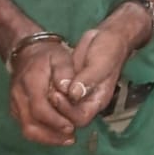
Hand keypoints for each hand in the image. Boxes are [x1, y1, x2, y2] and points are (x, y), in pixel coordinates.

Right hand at [9, 40, 76, 145]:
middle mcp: (18, 95)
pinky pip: (26, 127)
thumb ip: (65, 72)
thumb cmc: (47, 55)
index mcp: (30, 82)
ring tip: (66, 139)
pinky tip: (57, 134)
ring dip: (47, 138)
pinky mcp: (16, 109)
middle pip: (30, 125)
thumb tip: (68, 91)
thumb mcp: (61, 57)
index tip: (71, 127)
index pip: (39, 109)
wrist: (27, 51)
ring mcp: (15, 104)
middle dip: (52, 136)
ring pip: (27, 129)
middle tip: (71, 138)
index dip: (55, 121)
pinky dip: (42, 134)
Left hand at [54, 5, 150, 128]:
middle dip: (55, 108)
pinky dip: (49, 89)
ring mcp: (76, 92)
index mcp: (97, 101)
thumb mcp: (101, 63)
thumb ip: (88, 79)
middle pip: (67, 117)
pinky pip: (57, 92)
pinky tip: (44, 80)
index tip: (57, 96)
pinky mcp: (68, 83)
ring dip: (50, 100)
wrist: (106, 36)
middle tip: (47, 92)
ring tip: (44, 86)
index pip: (80, 118)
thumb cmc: (109, 51)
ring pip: (60, 106)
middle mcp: (85, 101)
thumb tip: (73, 94)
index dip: (67, 112)